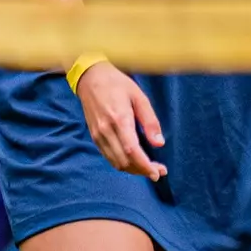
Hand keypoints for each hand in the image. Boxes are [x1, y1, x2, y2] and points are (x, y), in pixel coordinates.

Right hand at [74, 62, 167, 180]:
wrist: (90, 78)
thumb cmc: (117, 84)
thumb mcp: (139, 97)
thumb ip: (150, 121)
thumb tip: (159, 143)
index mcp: (120, 119)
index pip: (132, 151)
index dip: (145, 166)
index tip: (158, 172)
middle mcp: (106, 131)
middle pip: (124, 161)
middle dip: (142, 171)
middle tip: (158, 171)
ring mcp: (98, 135)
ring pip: (116, 162)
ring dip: (132, 170)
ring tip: (148, 168)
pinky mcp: (94, 137)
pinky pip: (109, 157)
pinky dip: (122, 163)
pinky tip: (133, 161)